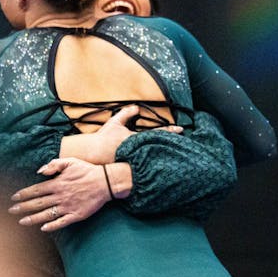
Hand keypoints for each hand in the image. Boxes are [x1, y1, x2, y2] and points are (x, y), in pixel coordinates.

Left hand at [9, 158, 111, 231]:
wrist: (105, 182)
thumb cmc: (87, 170)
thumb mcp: (70, 161)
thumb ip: (54, 164)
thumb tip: (39, 171)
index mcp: (58, 183)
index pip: (36, 190)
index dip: (24, 194)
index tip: (14, 198)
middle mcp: (60, 196)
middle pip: (38, 203)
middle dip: (23, 207)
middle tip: (11, 211)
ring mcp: (68, 206)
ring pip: (46, 214)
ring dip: (33, 218)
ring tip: (22, 221)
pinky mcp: (76, 215)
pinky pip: (62, 222)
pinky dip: (52, 226)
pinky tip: (43, 228)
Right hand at [61, 104, 182, 163]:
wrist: (93, 154)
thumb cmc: (104, 138)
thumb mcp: (115, 122)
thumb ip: (126, 113)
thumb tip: (137, 107)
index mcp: (137, 138)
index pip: (157, 133)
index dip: (170, 130)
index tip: (181, 129)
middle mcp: (138, 150)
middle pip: (159, 147)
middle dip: (172, 145)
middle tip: (184, 144)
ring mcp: (136, 160)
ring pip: (154, 158)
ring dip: (164, 156)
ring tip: (177, 155)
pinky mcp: (131, 169)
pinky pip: (145, 167)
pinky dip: (153, 166)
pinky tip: (161, 168)